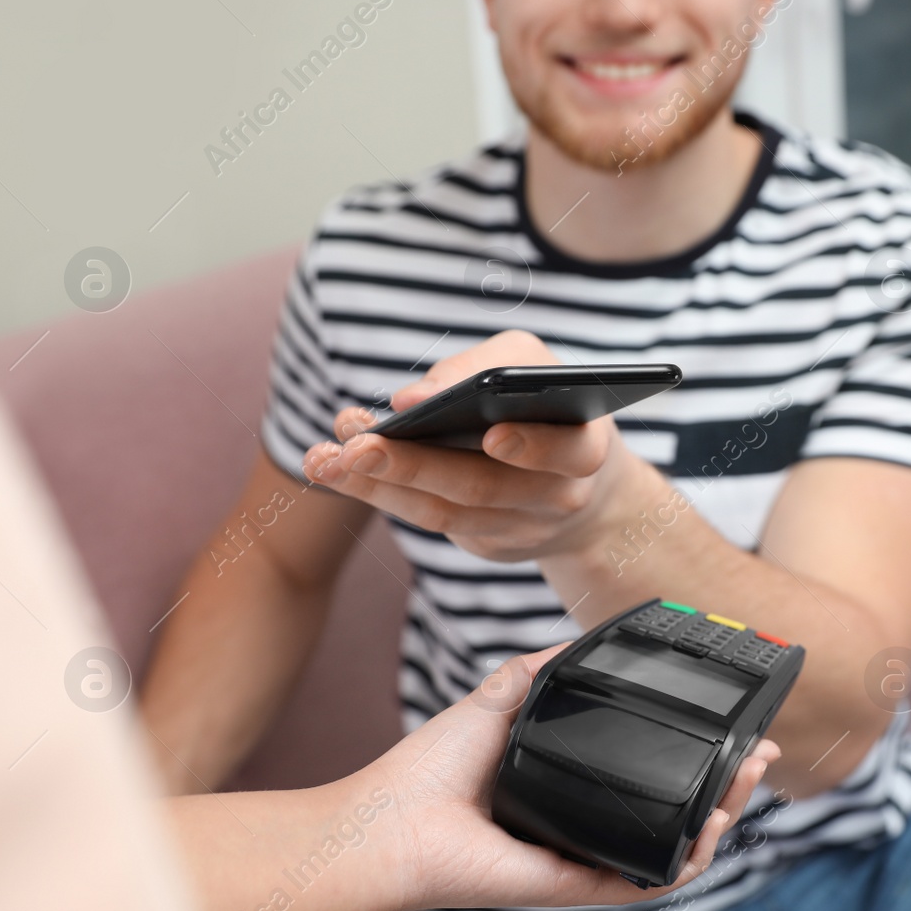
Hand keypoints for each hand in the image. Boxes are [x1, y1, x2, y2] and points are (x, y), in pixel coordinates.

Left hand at [301, 330, 664, 561]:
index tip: (491, 434)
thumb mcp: (532, 364)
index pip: (566, 452)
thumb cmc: (547, 404)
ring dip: (377, 485)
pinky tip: (338, 470)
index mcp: (585, 447)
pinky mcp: (490, 545)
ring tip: (324, 458)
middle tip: (361, 445)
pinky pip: (431, 520)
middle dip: (416, 465)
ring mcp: (522, 529)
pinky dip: (381, 493)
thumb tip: (412, 397)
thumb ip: (483, 366)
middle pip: (483, 486)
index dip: (531, 446)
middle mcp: (559, 497)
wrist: (584, 484)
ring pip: (444, 512)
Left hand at [361, 646, 777, 909]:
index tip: (736, 730)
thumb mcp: (497, 699)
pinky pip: (647, 882)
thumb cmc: (430, 768)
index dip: (701, 757)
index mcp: (575, 787)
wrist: (391, 821)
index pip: (654, 777)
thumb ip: (543, 669)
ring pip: (677, 848)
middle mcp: (588, 825)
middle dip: (731, 787)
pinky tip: (711, 830)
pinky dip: (687, 862)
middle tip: (761, 756)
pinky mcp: (578, 886)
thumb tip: (587, 636)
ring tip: (746, 782)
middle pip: (681, 812)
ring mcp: (587, 858)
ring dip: (723, 819)